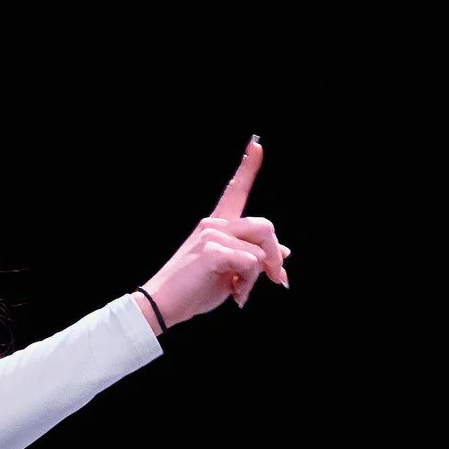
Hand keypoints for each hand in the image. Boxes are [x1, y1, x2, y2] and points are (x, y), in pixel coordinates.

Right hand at [140, 136, 290, 329]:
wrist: (164, 305)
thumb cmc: (194, 290)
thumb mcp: (230, 273)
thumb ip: (253, 258)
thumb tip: (284, 253)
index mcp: (217, 226)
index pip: (235, 191)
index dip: (248, 167)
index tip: (256, 144)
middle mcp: (214, 224)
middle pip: (265, 227)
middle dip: (274, 257)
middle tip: (276, 280)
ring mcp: (212, 234)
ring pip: (259, 250)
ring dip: (256, 277)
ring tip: (237, 291)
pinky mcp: (213, 249)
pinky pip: (251, 263)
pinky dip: (247, 284)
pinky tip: (232, 294)